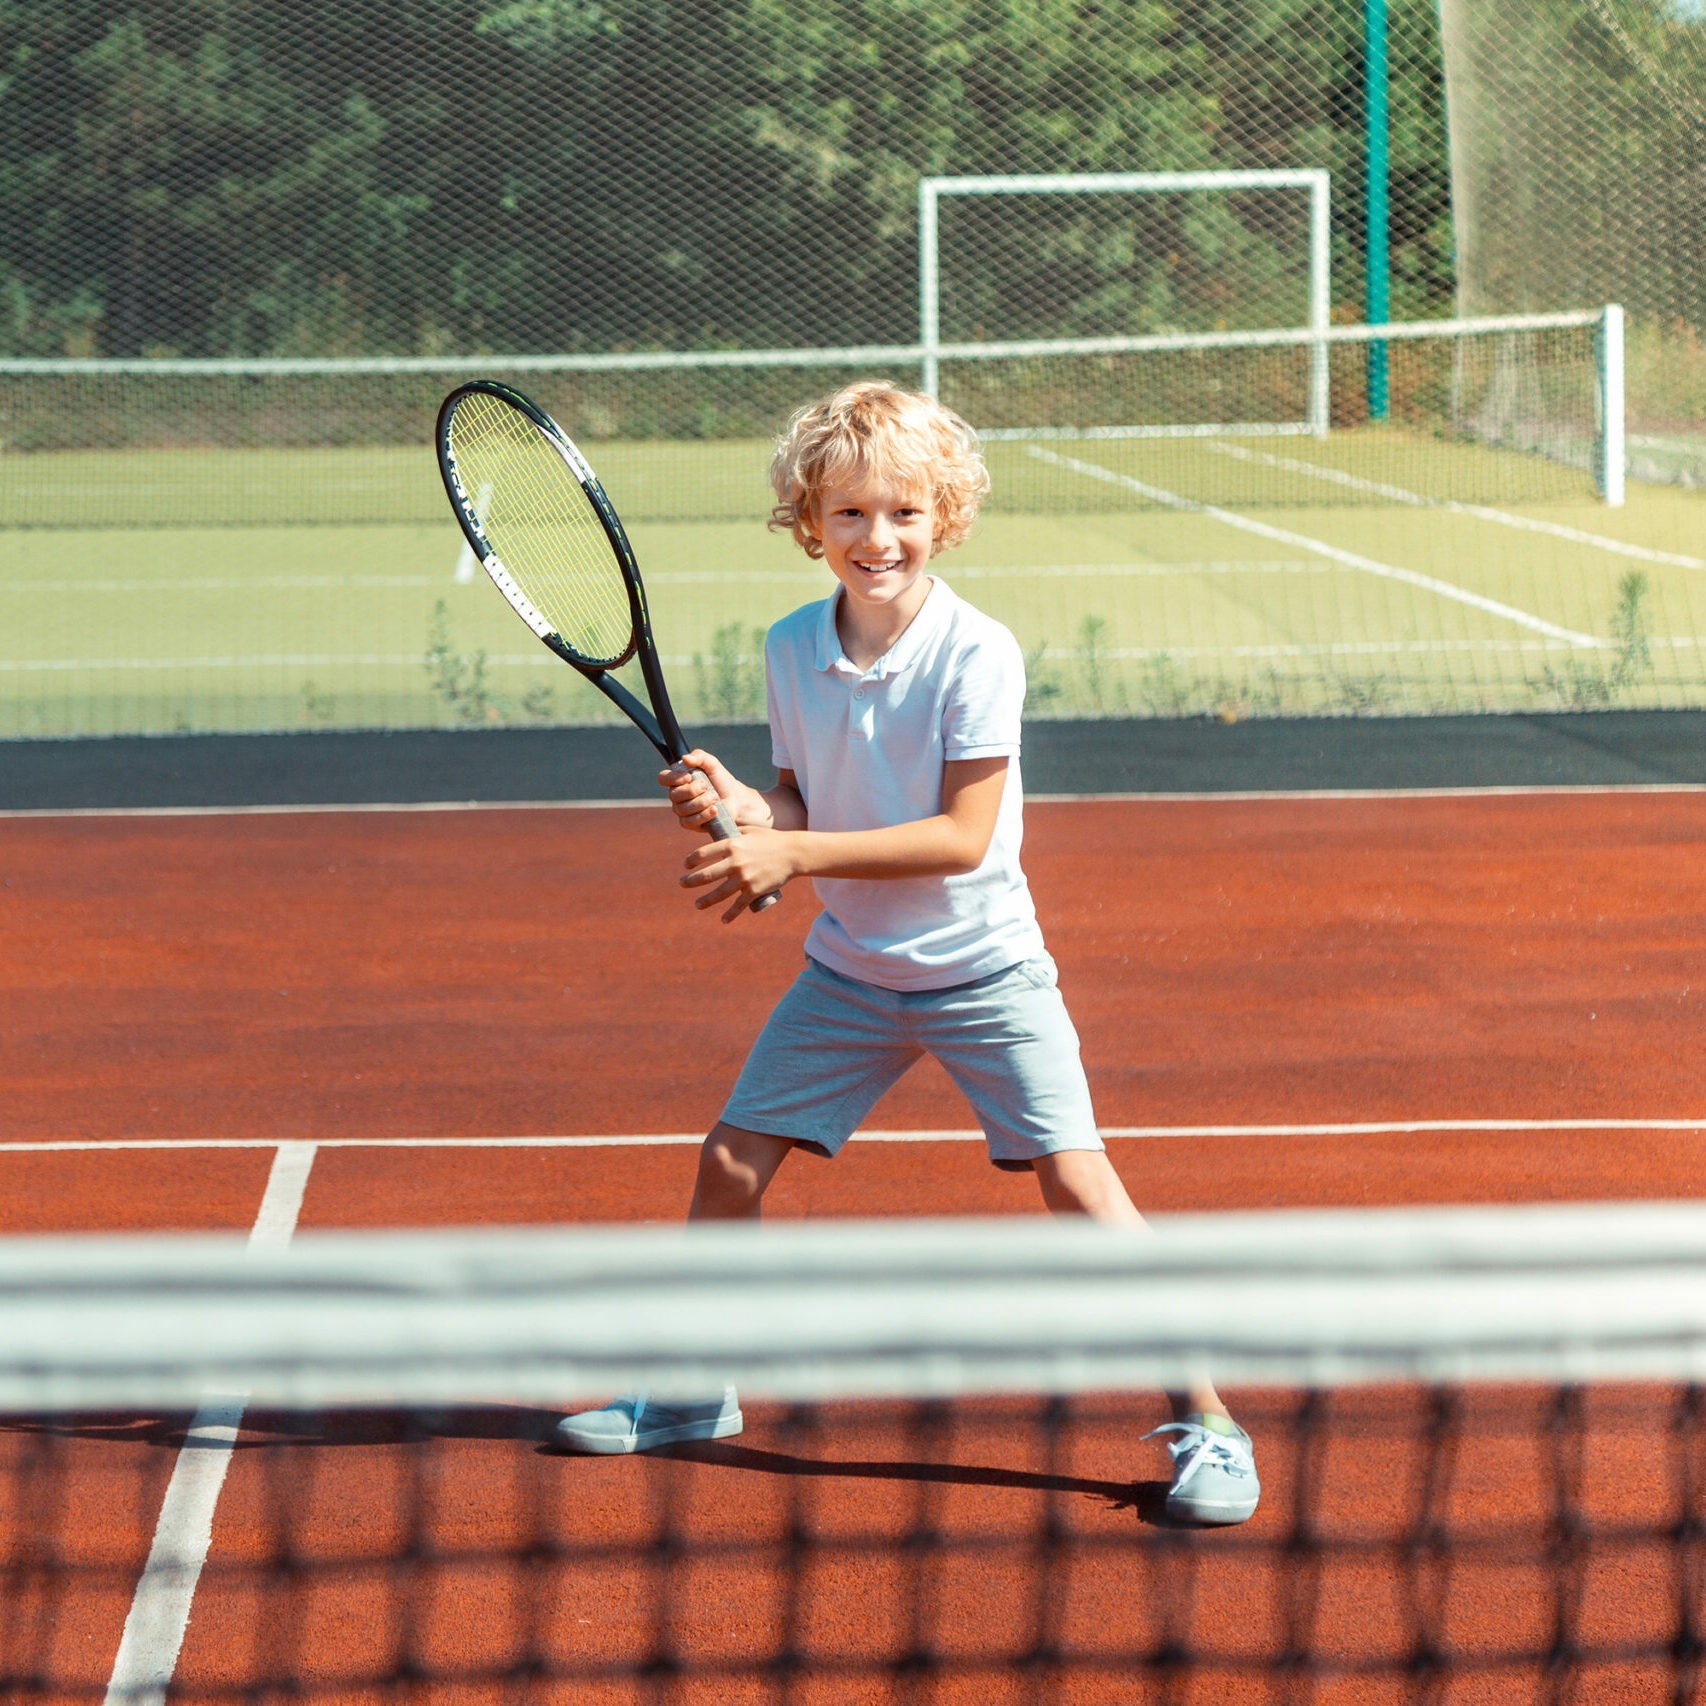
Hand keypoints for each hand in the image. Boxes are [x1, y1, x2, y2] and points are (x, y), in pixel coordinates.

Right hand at [656, 749, 769, 832]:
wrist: (736, 799)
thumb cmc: (722, 781)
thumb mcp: (713, 764)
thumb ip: (700, 757)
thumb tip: (685, 758)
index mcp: (678, 780)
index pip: (663, 778)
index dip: (672, 778)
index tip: (688, 777)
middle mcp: (677, 796)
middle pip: (673, 795)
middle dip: (693, 790)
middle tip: (707, 786)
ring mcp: (682, 811)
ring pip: (682, 809)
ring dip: (702, 802)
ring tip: (715, 797)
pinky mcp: (690, 824)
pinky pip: (690, 821)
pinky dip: (704, 815)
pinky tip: (715, 810)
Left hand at [681, 827, 796, 922]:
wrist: (793, 853)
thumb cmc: (771, 839)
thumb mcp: (750, 830)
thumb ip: (734, 832)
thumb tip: (721, 832)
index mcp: (732, 845)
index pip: (703, 853)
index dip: (692, 860)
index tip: (686, 865)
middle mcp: (735, 862)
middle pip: (706, 875)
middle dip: (691, 881)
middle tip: (682, 884)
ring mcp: (744, 878)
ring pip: (719, 893)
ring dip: (706, 900)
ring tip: (697, 904)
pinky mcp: (754, 890)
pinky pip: (738, 905)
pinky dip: (730, 914)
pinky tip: (724, 920)